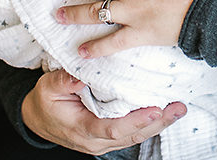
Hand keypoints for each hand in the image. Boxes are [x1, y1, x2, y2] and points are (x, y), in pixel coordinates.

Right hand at [22, 69, 186, 154]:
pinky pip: (133, 132)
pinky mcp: (109, 137)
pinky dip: (150, 123)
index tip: (155, 109)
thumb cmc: (45, 102)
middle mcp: (96, 141)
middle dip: (157, 123)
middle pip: (132, 136)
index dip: (136, 121)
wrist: (37, 119)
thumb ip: (64, 82)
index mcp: (82, 129)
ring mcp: (104, 142)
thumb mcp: (47, 87)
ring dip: (159, 123)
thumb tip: (80, 76)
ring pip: (136, 136)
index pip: (113, 129)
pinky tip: (165, 111)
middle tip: (178, 108)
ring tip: (179, 109)